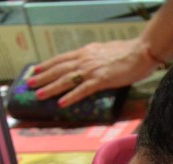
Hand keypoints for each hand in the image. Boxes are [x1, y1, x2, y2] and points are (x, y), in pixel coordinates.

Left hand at [29, 40, 155, 105]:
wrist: (141, 52)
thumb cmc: (128, 52)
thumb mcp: (105, 51)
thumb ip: (95, 56)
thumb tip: (91, 61)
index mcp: (86, 52)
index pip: (61, 59)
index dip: (47, 64)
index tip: (36, 69)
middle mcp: (85, 60)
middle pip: (59, 69)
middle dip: (43, 77)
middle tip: (30, 84)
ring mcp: (92, 70)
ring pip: (66, 80)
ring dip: (50, 88)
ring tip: (39, 94)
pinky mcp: (101, 80)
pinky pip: (82, 90)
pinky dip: (70, 97)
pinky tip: (61, 103)